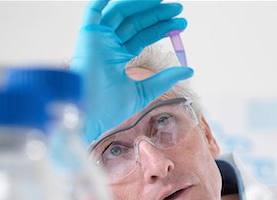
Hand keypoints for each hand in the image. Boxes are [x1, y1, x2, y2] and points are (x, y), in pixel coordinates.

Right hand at [71, 0, 193, 143]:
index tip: (181, 23)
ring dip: (141, 4)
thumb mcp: (145, 90)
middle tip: (178, 9)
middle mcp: (108, 45)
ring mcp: (98, 39)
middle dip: (156, 15)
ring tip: (162, 1)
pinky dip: (103, 0)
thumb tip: (189, 70)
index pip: (143, 36)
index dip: (161, 28)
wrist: (94, 112)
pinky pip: (93, 10)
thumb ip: (165, 78)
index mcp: (118, 57)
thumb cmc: (112, 107)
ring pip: (120, 13)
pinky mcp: (88, 34)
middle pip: (134, 22)